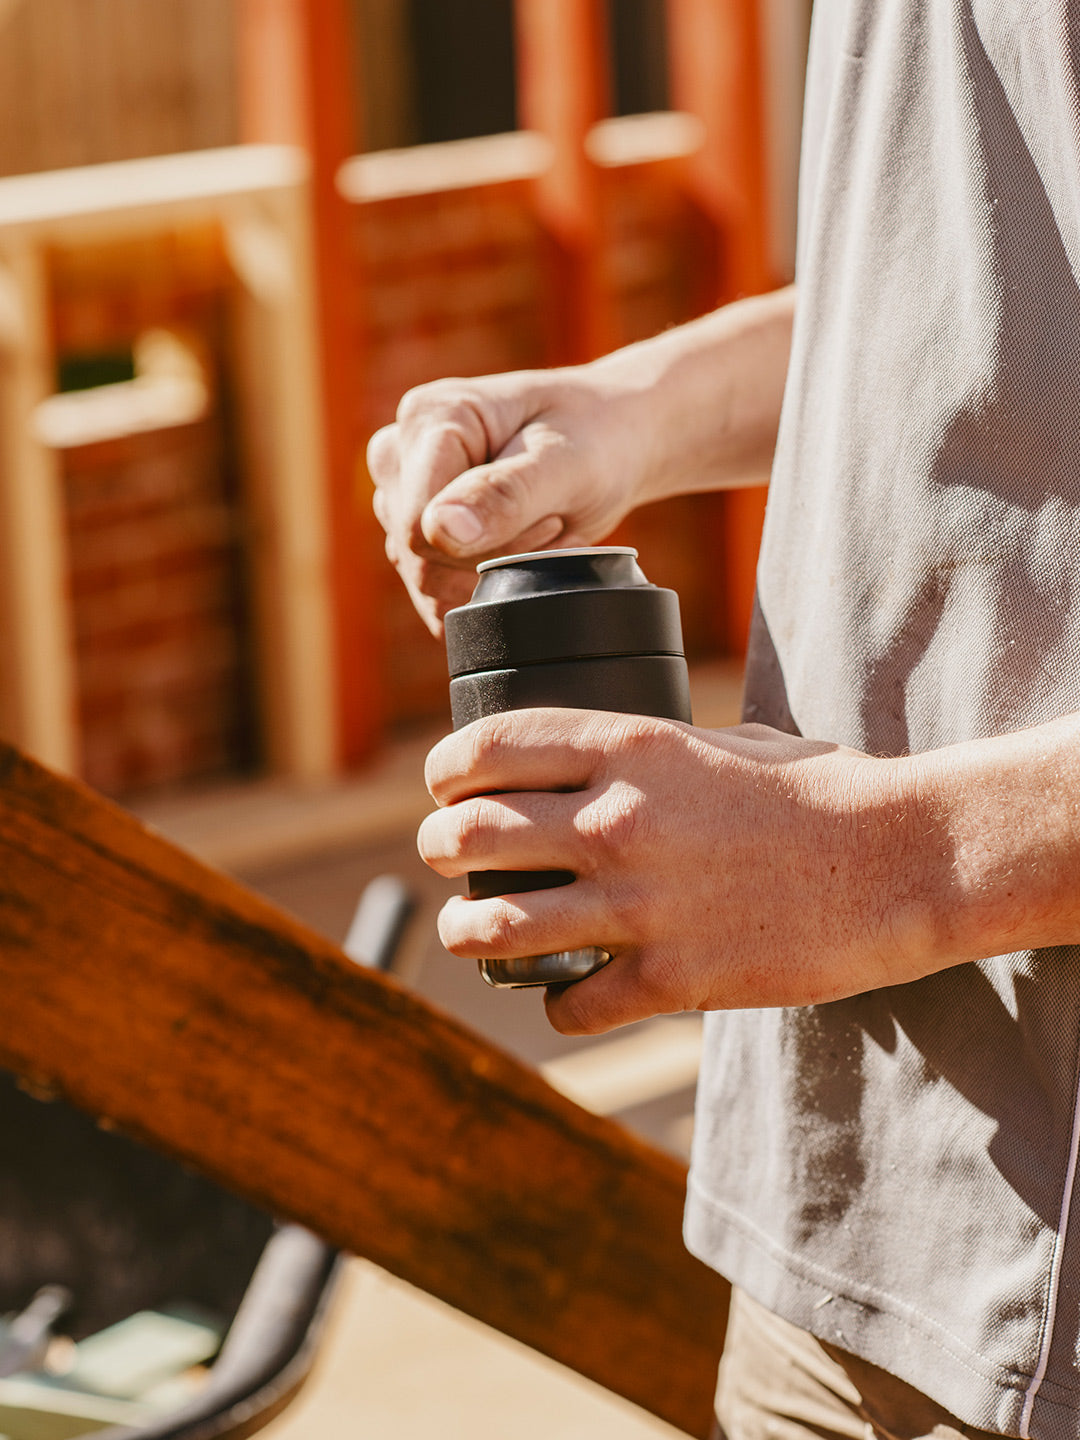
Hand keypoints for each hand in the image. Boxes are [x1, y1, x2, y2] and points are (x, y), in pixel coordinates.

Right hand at [367, 366, 650, 635]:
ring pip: (427, 580)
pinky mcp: (417, 535)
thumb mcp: (566, 463)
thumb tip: (440, 531)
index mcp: (427, 417)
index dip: (488, 541)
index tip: (548, 513)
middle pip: (420, 554)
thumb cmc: (596, 438)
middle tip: (552, 520)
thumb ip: (505, 495)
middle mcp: (399, 455)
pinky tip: (522, 555)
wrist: (611, 446)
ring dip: (494, 572)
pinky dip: (483, 588)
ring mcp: (403, 497)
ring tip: (542, 530)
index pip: (418, 521)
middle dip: (496, 555)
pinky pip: (433, 594)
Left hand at [418, 709, 947, 1033]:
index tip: (443, 785)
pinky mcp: (672, 980)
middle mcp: (619, 821)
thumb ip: (655, 748)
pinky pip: (571, 1005)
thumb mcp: (730, 741)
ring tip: (466, 932)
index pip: (491, 746)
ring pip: (497, 926)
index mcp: (633, 747)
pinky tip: (567, 996)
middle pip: (472, 834)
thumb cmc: (824, 793)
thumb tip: (603, 759)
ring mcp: (641, 905)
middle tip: (442, 854)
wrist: (901, 864)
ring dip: (465, 932)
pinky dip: (557, 1005)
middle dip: (439, 845)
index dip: (447, 768)